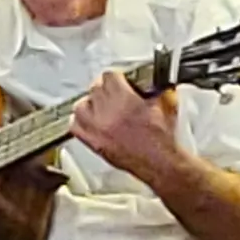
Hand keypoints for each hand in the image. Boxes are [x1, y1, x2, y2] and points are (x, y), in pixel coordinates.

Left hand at [71, 70, 192, 186]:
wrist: (158, 162)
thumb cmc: (162, 139)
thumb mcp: (165, 105)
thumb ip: (154, 89)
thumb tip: (149, 82)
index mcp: (125, 100)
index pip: (109, 76)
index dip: (116, 77)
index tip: (119, 79)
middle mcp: (108, 112)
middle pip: (95, 89)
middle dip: (105, 89)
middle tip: (112, 92)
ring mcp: (98, 128)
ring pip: (80, 106)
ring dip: (89, 103)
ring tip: (98, 105)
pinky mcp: (93, 142)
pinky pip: (75, 127)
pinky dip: (80, 121)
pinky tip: (88, 120)